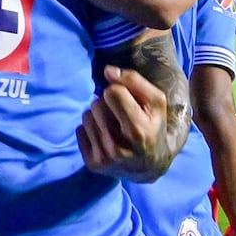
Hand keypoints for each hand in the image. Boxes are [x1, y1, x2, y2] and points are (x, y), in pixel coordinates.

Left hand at [77, 65, 172, 182]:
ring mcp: (104, 158)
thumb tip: (107, 71)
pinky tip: (106, 137)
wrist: (152, 163)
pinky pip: (79, 130)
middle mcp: (118, 148)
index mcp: (137, 131)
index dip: (120, 92)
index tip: (130, 102)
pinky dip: (91, 130)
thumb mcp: (155, 101)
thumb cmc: (153, 125)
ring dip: (98, 116)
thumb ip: (133, 80)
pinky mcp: (93, 164)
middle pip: (97, 104)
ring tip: (115, 126)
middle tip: (122, 115)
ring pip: (86, 115)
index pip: (112, 92)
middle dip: (108, 104)